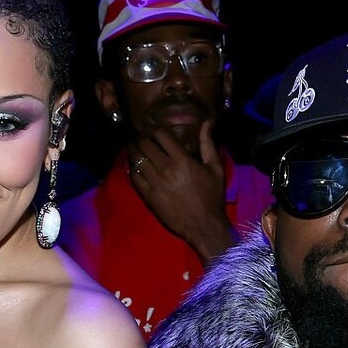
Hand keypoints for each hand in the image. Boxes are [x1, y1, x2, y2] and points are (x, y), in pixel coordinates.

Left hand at [129, 121, 234, 260]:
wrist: (203, 225)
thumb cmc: (212, 196)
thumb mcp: (215, 168)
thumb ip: (208, 144)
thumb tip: (207, 122)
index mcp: (182, 160)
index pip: (161, 135)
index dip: (154, 129)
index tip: (152, 128)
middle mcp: (166, 169)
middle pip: (145, 145)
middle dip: (141, 137)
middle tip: (140, 136)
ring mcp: (155, 183)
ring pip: (137, 159)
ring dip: (133, 150)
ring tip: (132, 146)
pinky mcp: (149, 196)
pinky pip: (134, 178)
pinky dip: (132, 168)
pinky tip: (133, 165)